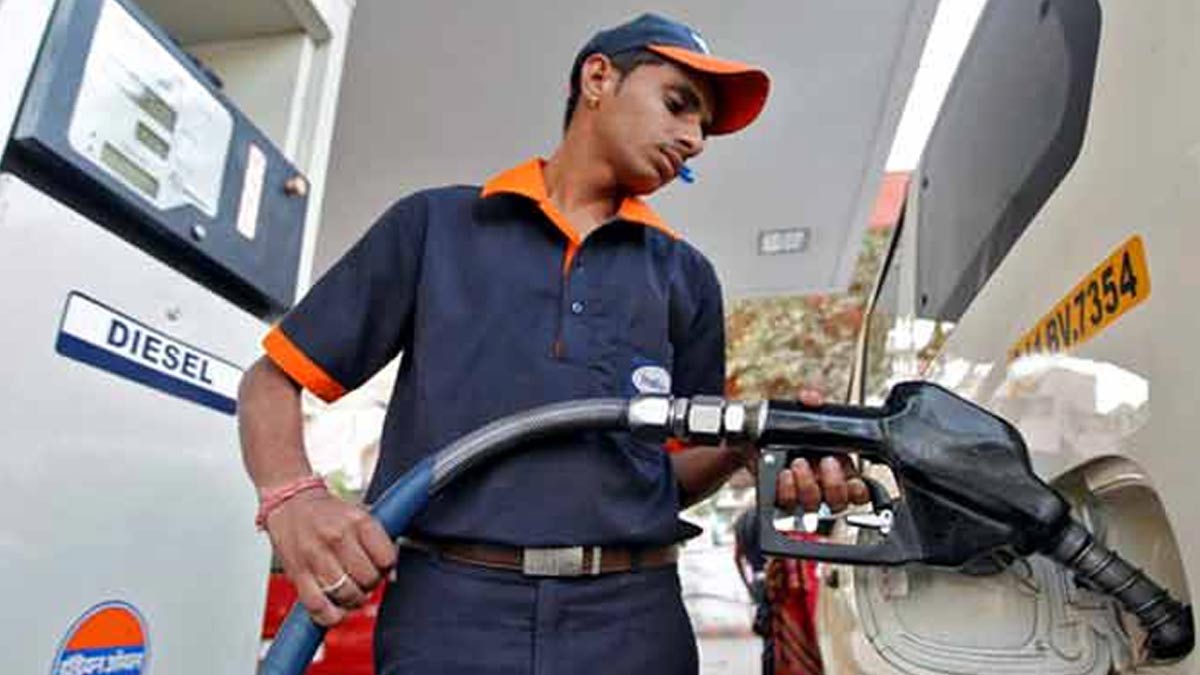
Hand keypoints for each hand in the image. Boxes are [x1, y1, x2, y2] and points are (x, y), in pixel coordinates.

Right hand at [264, 489, 395, 625]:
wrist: (290, 502)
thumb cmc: (327, 511)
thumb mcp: (360, 515)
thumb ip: (378, 543)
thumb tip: (392, 575)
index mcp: (358, 521)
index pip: (386, 557)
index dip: (387, 567)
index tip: (382, 567)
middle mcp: (337, 537)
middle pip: (368, 579)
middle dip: (371, 584)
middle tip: (365, 580)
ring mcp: (316, 556)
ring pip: (346, 594)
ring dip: (354, 600)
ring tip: (352, 592)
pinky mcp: (298, 573)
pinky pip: (318, 606)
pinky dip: (331, 615)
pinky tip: (336, 610)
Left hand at [772, 389, 869, 513]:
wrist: (751, 440)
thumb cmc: (782, 431)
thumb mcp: (798, 413)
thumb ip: (808, 402)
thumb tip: (812, 398)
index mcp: (838, 469)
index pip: (859, 490)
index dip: (859, 489)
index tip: (854, 480)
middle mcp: (822, 486)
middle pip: (839, 501)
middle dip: (834, 483)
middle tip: (825, 461)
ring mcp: (802, 496)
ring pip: (814, 504)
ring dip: (808, 485)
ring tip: (798, 464)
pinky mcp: (781, 500)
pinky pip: (787, 504)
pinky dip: (787, 490)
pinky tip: (783, 475)